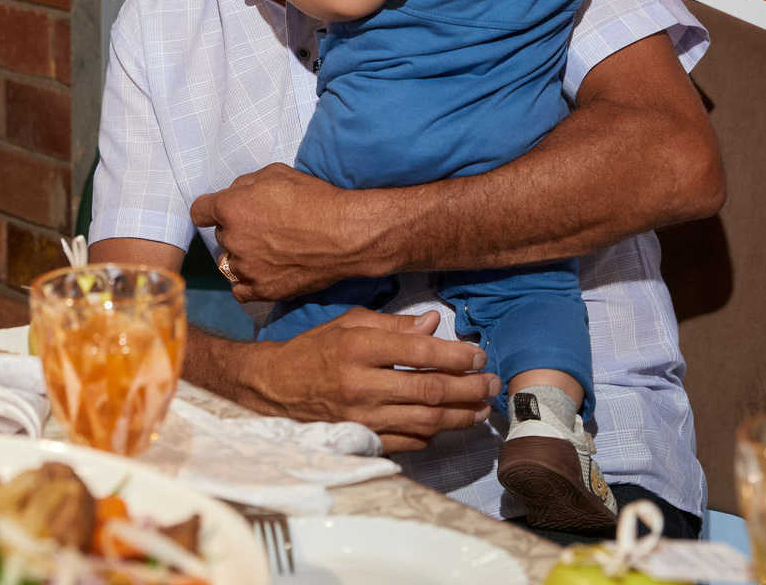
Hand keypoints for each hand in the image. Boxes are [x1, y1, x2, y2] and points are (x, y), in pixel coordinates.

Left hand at [193, 164, 399, 298]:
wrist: (345, 234)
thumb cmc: (315, 199)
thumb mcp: (277, 173)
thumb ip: (246, 184)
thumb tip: (235, 194)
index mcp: (231, 208)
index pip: (199, 211)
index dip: (210, 209)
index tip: (220, 211)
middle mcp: (233, 239)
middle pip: (221, 236)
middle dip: (236, 230)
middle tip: (264, 227)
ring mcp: (247, 268)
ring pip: (231, 262)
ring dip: (243, 256)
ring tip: (270, 250)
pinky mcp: (263, 290)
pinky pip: (240, 290)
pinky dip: (248, 282)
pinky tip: (264, 272)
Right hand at [235, 308, 498, 452]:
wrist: (275, 388)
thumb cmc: (315, 350)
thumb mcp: (348, 324)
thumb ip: (393, 324)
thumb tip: (434, 324)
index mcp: (358, 348)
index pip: (419, 352)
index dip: (456, 355)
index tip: (478, 355)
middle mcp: (361, 384)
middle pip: (429, 390)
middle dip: (468, 387)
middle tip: (490, 382)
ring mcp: (362, 417)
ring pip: (426, 420)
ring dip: (461, 415)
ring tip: (481, 406)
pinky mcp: (363, 439)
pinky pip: (410, 441)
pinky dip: (434, 433)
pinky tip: (448, 422)